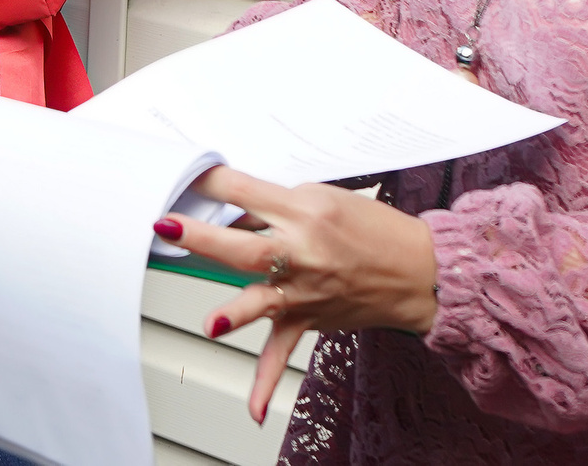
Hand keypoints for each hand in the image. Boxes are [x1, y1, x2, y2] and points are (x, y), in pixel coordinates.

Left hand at [158, 166, 440, 424]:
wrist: (420, 270)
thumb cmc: (375, 229)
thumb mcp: (326, 197)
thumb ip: (277, 205)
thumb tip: (232, 211)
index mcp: (305, 211)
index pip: (246, 191)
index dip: (210, 182)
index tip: (184, 178)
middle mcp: (303, 251)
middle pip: (246, 246)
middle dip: (204, 237)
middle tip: (168, 228)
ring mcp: (305, 289)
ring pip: (263, 300)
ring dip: (235, 313)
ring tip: (211, 324)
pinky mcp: (309, 318)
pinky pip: (284, 352)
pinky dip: (267, 382)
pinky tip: (254, 410)